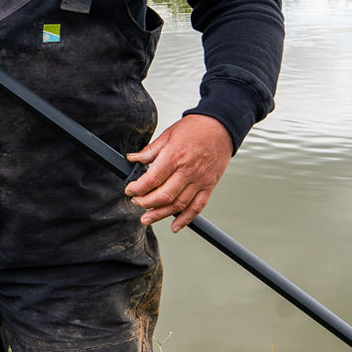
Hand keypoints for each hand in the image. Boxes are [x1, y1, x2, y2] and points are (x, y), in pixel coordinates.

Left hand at [125, 114, 233, 231]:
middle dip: (145, 203)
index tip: (130, 190)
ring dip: (160, 215)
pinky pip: (197, 207)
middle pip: (163, 196)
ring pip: (178, 204)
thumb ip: (150, 151)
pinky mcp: (209, 186)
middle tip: (136, 202)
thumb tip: (132, 159)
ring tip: (147, 218)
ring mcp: (199, 180)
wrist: (221, 126)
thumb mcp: (168, 135)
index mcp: (174, 157)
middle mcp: (187, 171)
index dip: (137, 188)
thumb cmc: (195, 128)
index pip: (151, 180)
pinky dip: (186, 219)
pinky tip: (175, 225)